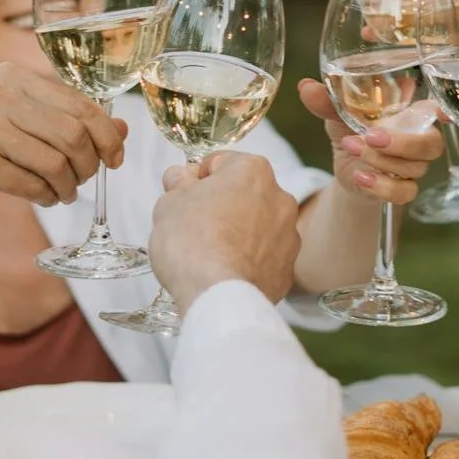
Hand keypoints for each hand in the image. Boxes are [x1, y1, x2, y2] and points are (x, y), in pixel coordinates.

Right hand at [0, 62, 126, 210]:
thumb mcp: (5, 112)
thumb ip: (59, 117)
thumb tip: (121, 132)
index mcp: (11, 76)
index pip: (81, 104)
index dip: (108, 135)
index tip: (115, 157)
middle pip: (74, 134)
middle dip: (89, 164)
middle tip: (84, 180)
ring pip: (56, 161)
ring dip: (68, 186)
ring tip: (62, 193)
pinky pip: (31, 184)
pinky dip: (46, 196)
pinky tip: (42, 198)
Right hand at [150, 153, 301, 313]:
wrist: (217, 294)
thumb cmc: (191, 241)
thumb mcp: (170, 203)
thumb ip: (178, 184)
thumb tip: (180, 178)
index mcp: (253, 171)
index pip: (220, 163)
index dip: (196, 179)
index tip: (182, 196)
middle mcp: (279, 198)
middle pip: (243, 194)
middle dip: (221, 205)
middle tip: (193, 226)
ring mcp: (288, 236)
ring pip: (256, 227)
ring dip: (237, 233)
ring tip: (210, 254)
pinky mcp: (287, 270)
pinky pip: (263, 258)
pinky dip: (247, 262)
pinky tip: (225, 273)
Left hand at [297, 78, 443, 207]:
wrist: (346, 164)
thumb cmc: (350, 127)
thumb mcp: (338, 112)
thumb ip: (327, 100)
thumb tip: (306, 87)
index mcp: (411, 113)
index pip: (437, 112)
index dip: (443, 113)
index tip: (440, 114)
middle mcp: (419, 139)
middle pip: (430, 144)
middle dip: (402, 142)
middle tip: (371, 136)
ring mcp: (415, 167)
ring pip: (413, 168)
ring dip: (380, 160)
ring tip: (352, 148)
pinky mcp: (403, 188)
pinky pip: (403, 192)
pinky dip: (382, 186)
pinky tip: (360, 176)